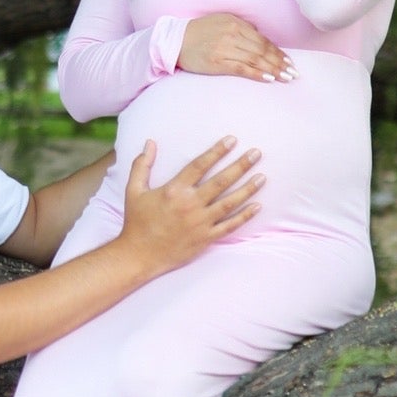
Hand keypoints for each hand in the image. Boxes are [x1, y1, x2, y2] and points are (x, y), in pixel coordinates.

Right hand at [120, 136, 262, 271]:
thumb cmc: (137, 222)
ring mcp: (201, 222)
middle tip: (257, 153)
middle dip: (241, 165)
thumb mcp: (134, 191)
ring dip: (248, 189)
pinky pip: (230, 226)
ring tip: (262, 177)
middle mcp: (190, 204)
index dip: (217, 151)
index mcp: (174, 190)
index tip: (232, 140)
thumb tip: (150, 142)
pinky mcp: (206, 238)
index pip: (200, 165)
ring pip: (230, 203)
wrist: (139, 255)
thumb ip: (142, 165)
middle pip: (221, 181)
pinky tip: (257, 206)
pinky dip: (244, 216)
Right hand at [177, 12, 291, 82]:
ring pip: (255, 59)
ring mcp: (224, 47)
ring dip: (273, 69)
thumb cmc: (200, 33)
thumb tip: (261, 42)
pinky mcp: (217, 61)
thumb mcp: (222, 23)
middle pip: (262, 50)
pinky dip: (257, 73)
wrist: (175, 41)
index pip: (263, 40)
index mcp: (235, 23)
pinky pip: (242, 68)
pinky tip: (269, 78)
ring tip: (286, 77)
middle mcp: (232, 34)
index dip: (278, 52)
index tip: (289, 62)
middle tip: (293, 73)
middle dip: (280, 62)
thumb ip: (241, 30)